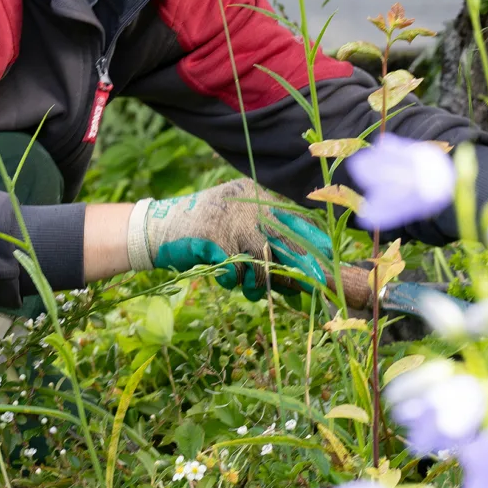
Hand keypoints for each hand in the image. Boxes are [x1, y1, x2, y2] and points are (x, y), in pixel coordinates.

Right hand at [126, 179, 327, 294]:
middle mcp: (247, 204)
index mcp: (255, 196)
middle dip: (302, 264)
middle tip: (317, 283)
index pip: (294, 216)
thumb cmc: (201, 233)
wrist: (158, 229)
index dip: (313, 238)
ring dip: (257, 283)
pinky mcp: (216, 239)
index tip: (330, 257)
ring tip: (251, 291)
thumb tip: (299, 272)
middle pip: (286, 238)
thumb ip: (263, 242)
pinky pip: (236, 272)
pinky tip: (224, 279)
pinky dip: (232, 281)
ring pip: (261, 261)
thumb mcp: (235, 226)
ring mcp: (231, 220)